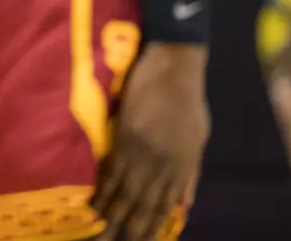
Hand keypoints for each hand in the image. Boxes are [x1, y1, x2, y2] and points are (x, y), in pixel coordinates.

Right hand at [92, 43, 209, 240]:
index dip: (151, 229)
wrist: (174, 66)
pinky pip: (111, 170)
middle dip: (127, 230)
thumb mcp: (198, 139)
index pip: (163, 208)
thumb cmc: (187, 99)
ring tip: (98, 236)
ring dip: (110, 217)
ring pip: (124, 193)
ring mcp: (142, 153)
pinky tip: (92, 205)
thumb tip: (183, 205)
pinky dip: (101, 189)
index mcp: (181, 167)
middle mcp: (162, 166)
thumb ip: (190, 174)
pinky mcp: (125, 137)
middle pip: (142, 206)